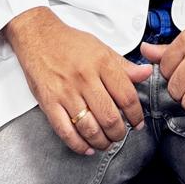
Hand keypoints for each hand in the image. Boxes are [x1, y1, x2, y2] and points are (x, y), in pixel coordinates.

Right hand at [4, 7, 151, 154]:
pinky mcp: (49, 102)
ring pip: (89, 128)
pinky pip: (65, 131)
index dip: (136, 114)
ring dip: (101, 141)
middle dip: (119, 133)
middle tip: (120, 135)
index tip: (137, 123)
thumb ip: (124, 65)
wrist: (38, 37)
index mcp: (101, 63)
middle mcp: (84, 78)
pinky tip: (87, 147)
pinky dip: (78, 145)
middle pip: (109, 116)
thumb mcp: (101, 48)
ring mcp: (65, 92)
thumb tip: (146, 73)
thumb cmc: (70, 43)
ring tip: (106, 142)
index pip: (126, 95)